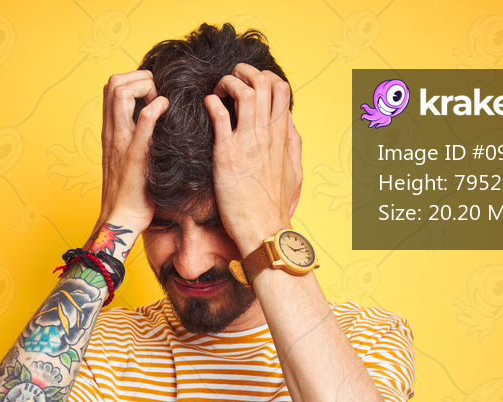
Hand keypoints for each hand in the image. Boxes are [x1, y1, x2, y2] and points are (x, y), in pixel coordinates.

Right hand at [96, 70, 168, 233]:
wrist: (121, 218)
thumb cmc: (128, 192)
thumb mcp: (125, 158)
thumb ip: (132, 139)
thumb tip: (152, 126)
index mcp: (109, 131)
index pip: (110, 88)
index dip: (132, 81)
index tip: (150, 95)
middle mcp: (112, 131)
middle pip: (112, 82)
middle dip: (138, 77)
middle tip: (156, 94)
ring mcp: (122, 140)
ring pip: (122, 91)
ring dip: (146, 86)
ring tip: (160, 103)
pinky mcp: (136, 152)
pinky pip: (146, 117)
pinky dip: (159, 105)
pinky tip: (168, 113)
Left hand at [203, 63, 302, 253]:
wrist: (263, 230)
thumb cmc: (274, 206)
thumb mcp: (294, 172)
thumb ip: (292, 145)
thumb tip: (289, 125)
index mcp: (281, 136)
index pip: (281, 89)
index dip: (265, 77)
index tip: (251, 85)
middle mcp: (267, 134)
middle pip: (264, 82)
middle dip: (244, 72)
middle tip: (231, 80)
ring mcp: (248, 142)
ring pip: (244, 92)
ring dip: (228, 82)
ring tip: (219, 90)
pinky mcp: (227, 154)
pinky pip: (220, 115)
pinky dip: (213, 102)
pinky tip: (208, 105)